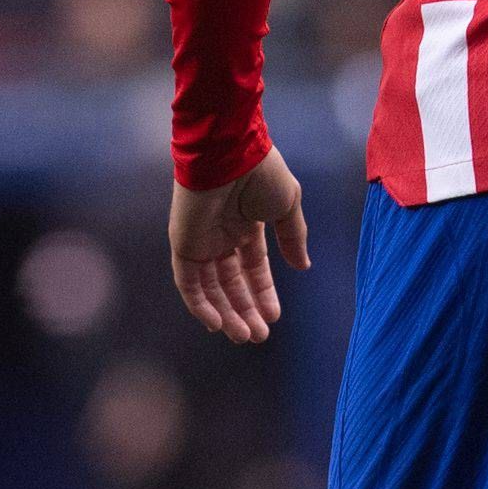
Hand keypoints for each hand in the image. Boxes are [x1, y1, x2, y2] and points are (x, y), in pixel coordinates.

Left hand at [170, 147, 310, 343]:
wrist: (230, 152)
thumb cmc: (261, 173)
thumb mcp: (287, 205)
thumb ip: (293, 237)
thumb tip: (303, 266)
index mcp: (246, 226)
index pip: (253, 268)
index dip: (263, 292)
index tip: (275, 316)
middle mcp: (222, 237)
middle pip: (231, 284)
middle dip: (245, 310)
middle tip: (258, 336)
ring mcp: (201, 242)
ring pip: (211, 289)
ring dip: (225, 313)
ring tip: (243, 335)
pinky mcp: (184, 244)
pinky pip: (188, 283)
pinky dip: (200, 304)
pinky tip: (216, 323)